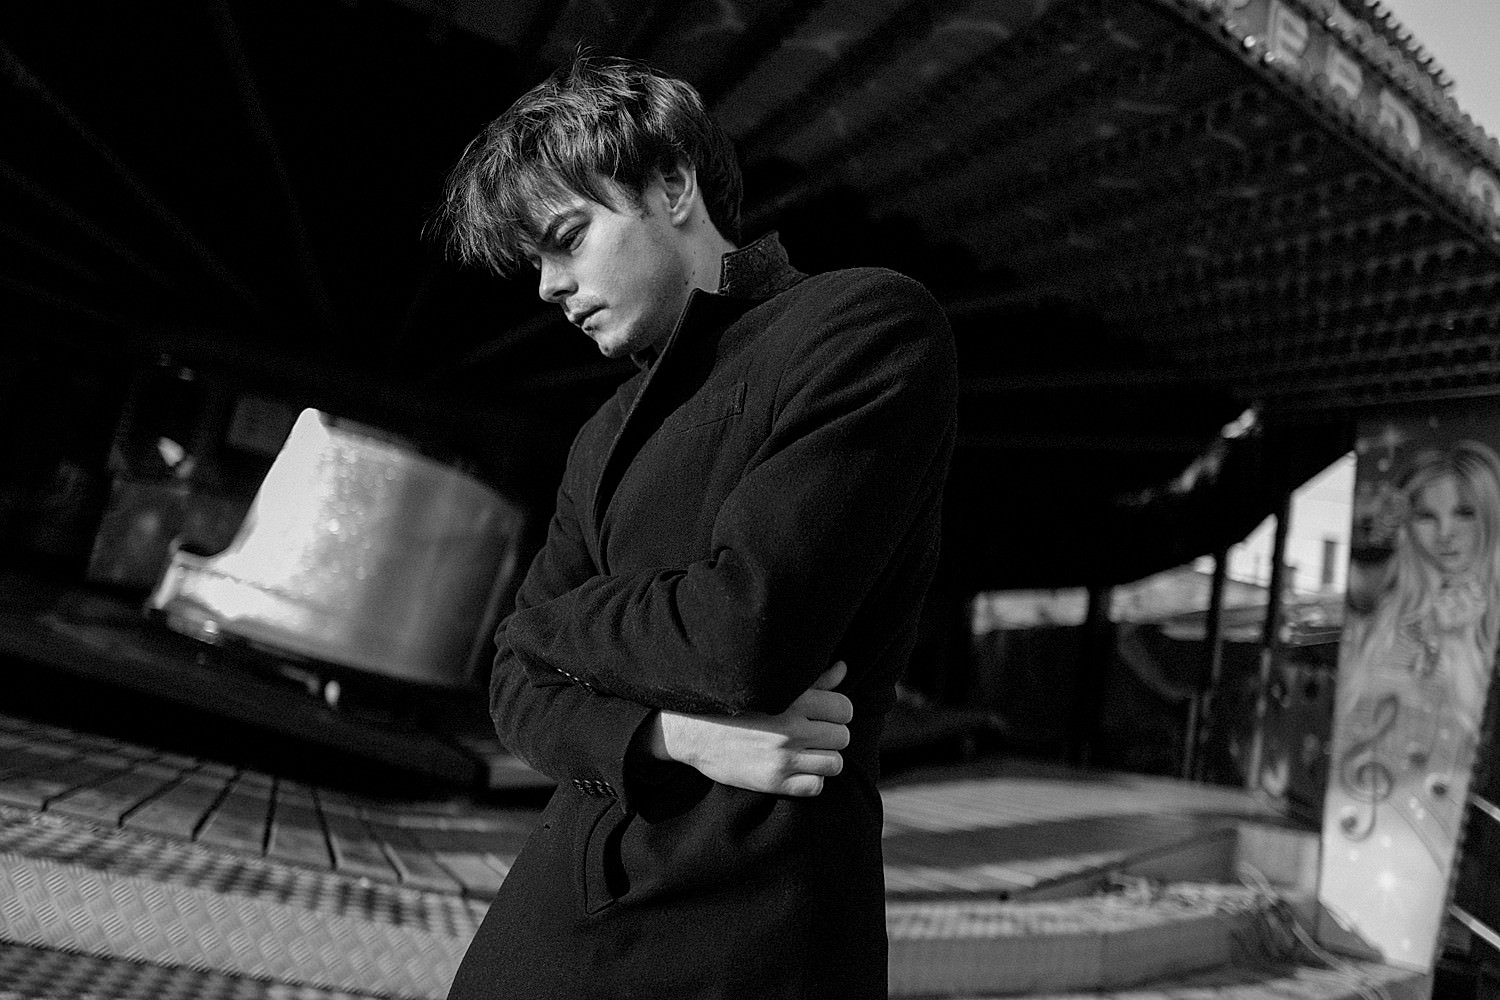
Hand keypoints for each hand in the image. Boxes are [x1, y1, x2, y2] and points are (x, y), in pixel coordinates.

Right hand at [649, 661, 852, 796]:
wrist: (693, 732)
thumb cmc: (738, 706)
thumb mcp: (776, 688)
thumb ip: (814, 682)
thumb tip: (844, 669)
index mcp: (794, 700)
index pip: (845, 709)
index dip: (838, 713)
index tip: (824, 716)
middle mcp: (791, 729)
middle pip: (842, 737)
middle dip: (831, 737)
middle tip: (812, 736)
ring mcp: (783, 758)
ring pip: (835, 764)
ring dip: (824, 759)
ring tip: (807, 754)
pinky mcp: (774, 782)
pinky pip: (816, 787)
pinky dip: (811, 781)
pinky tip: (797, 771)